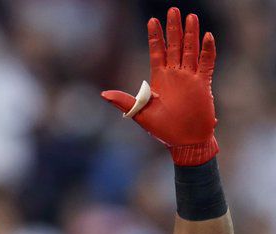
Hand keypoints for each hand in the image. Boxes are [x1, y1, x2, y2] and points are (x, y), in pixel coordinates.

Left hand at [101, 7, 217, 165]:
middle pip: (175, 46)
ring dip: (191, 34)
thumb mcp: (141, 114)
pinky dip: (207, 51)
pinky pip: (206, 64)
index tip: (152, 20)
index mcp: (159, 80)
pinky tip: (207, 36)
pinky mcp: (204, 85)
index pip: (157, 52)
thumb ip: (125, 101)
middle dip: (173, 29)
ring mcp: (190, 78)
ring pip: (191, 50)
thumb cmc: (163, 130)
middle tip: (173, 10)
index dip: (155, 37)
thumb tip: (103, 94)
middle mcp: (175, 76)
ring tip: (190, 17)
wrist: (184, 142)